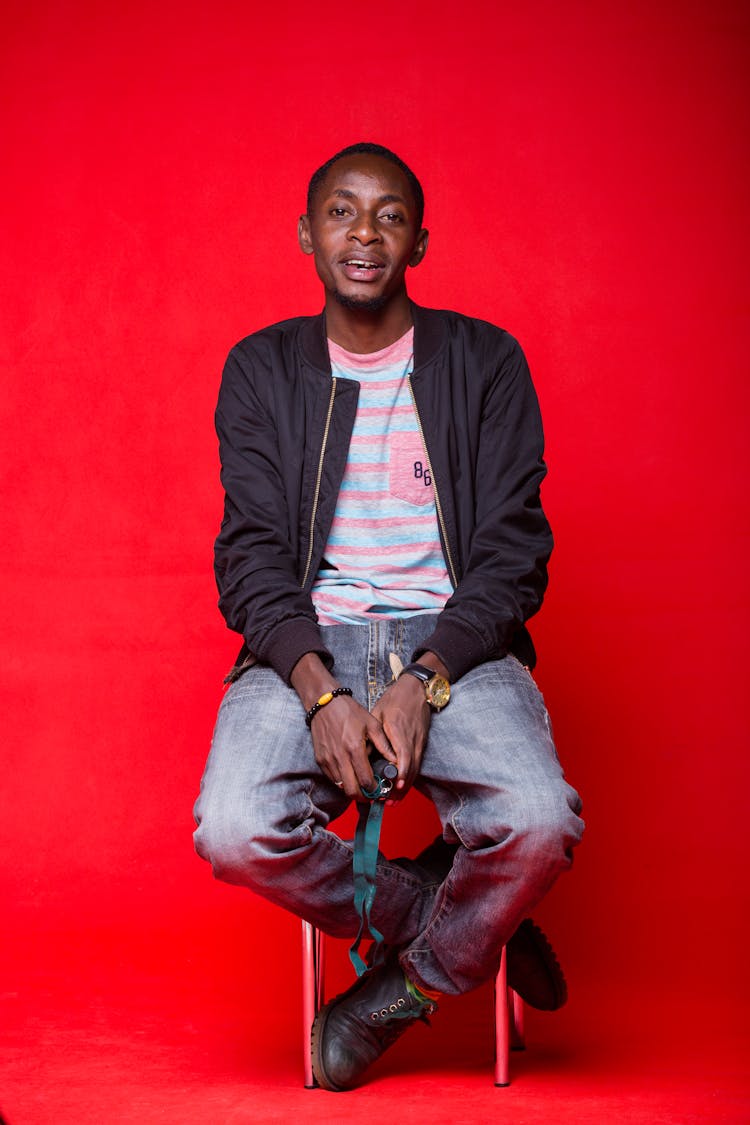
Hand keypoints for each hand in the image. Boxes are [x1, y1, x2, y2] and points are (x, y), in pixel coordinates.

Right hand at [309, 693, 393, 800]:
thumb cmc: (349, 712)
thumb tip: (395, 760)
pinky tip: (350, 774)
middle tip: (371, 793)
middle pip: (351, 791)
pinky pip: (332, 779)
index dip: (374, 790)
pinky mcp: (320, 760)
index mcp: (354, 748)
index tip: (380, 789)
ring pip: (341, 787)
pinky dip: (342, 781)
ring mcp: (328, 760)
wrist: (324, 703)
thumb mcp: (372, 724)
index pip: (365, 780)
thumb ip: (384, 745)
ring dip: (352, 789)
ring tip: (361, 784)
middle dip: (363, 797)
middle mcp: (339, 757)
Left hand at [371, 673, 430, 797]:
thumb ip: (373, 734)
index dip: (400, 773)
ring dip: (405, 787)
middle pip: (410, 769)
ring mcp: (419, 742)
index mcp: (398, 729)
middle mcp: (411, 739)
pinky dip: (409, 778)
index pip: (403, 756)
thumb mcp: (379, 712)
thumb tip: (363, 754)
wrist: (417, 689)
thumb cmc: (396, 699)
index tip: (394, 786)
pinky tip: (400, 788)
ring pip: (415, 770)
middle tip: (389, 803)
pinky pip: (416, 765)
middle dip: (400, 788)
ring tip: (393, 802)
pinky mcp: (421, 744)